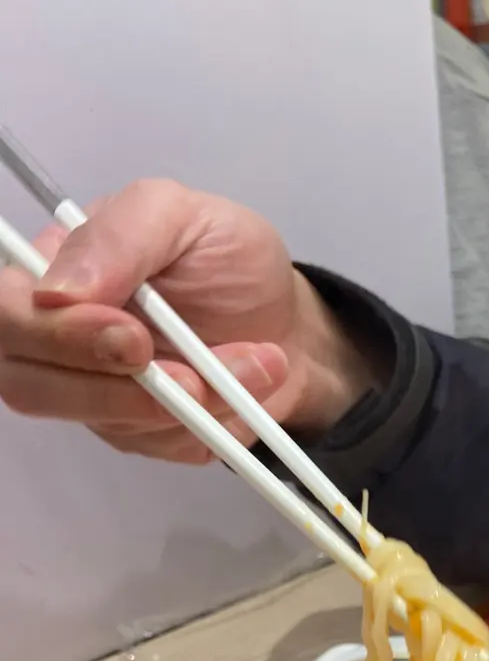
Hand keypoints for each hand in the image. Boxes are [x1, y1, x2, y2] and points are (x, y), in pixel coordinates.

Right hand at [0, 179, 377, 462]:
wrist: (288, 323)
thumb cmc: (226, 259)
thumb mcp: (180, 214)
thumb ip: (121, 235)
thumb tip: (60, 288)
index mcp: (49, 274)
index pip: (5, 313)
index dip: (53, 335)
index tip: (132, 337)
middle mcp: (56, 340)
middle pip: (28, 385)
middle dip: (114, 388)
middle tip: (192, 376)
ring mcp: (93, 394)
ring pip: (102, 424)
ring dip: (183, 405)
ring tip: (250, 365)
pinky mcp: (138, 434)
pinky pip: (156, 446)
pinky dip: (209, 423)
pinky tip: (245, 391)